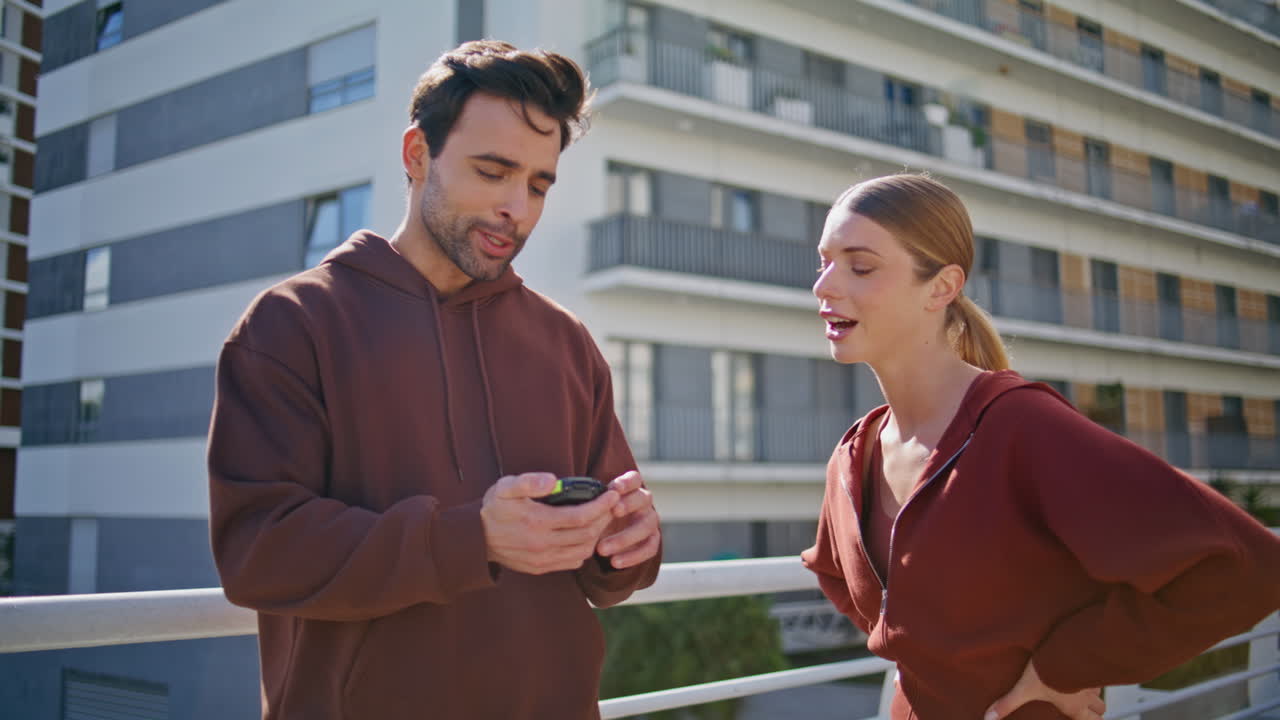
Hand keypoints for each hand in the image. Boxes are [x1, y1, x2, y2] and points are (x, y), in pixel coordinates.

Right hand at [481, 472, 619, 573]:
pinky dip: (584, 549)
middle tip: (612, 505)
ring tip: (601, 519)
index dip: (601, 506)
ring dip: (597, 535)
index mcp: (538, 522)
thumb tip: (553, 480)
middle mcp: (543, 544)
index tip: (612, 494)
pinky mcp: (541, 568)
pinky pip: (572, 562)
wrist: (476, 538)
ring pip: (583, 551)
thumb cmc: (494, 508)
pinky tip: (585, 535)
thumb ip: (529, 482)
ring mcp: (543, 559)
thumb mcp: (506, 487)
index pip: (581, 516)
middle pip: (587, 534)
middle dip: (605, 518)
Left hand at [595, 471, 660, 569]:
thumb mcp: (591, 509)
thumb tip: (572, 498)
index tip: (615, 488)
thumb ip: (589, 502)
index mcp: (629, 490)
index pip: (634, 479)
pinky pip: (649, 548)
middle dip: (629, 504)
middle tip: (614, 512)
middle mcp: (643, 503)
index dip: (627, 482)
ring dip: (625, 537)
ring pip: (647, 525)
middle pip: (644, 498)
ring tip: (601, 549)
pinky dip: (633, 556)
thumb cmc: (595, 518)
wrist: (604, 540)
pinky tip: (614, 562)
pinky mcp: (652, 540)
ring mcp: (649, 521)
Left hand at [985, 660, 1104, 719]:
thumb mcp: (1023, 689)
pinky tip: (1086, 665)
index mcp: (1073, 707)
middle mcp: (1087, 697)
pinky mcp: (1095, 662)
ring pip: (1101, 691)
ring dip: (1095, 692)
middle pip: (1100, 710)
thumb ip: (1007, 704)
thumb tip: (988, 718)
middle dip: (1096, 711)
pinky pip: (1101, 670)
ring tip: (1084, 687)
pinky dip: (1095, 671)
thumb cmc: (1046, 671)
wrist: (1065, 647)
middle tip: (1087, 708)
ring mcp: (1093, 679)